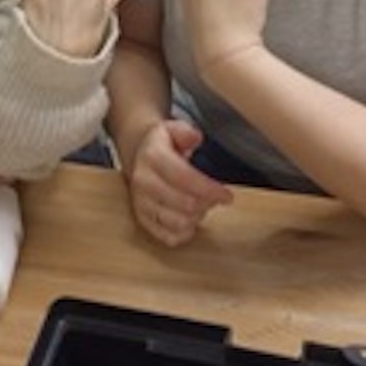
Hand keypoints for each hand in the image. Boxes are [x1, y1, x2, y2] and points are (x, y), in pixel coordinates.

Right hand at [125, 119, 232, 246]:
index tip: (227, 195)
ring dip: (197, 217)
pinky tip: (191, 219)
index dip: (210, 190)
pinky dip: (185, 232)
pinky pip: (168, 237)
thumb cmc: (162, 144)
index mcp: (153, 157)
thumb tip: (196, 138)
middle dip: (207, 203)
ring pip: (178, 223)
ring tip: (202, 205)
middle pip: (185, 204)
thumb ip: (186, 132)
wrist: (138, 155)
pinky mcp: (142, 220)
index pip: (185, 179)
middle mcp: (144, 182)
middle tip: (216, 197)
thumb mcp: (174, 129)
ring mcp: (141, 203)